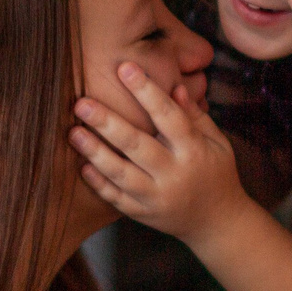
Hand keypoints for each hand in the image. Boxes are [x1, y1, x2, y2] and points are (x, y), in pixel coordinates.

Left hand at [72, 65, 246, 241]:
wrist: (217, 223)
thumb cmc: (216, 173)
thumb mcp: (216, 142)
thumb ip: (194, 115)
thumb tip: (174, 85)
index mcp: (194, 151)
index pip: (168, 116)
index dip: (146, 91)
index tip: (124, 67)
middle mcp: (174, 174)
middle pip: (137, 145)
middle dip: (107, 122)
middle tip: (82, 102)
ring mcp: (156, 197)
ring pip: (121, 174)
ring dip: (95, 152)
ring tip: (73, 132)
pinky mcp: (142, 214)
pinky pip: (116, 199)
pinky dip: (98, 183)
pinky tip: (82, 166)